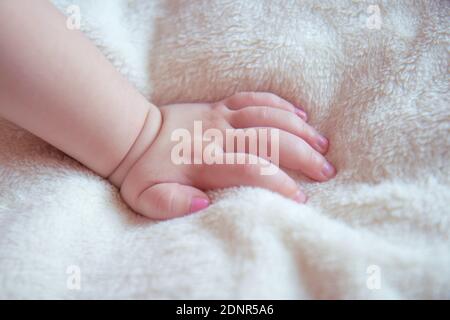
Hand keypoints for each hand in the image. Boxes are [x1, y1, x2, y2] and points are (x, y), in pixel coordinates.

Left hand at [112, 92, 335, 218]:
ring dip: (299, 128)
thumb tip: (204, 205)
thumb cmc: (143, 172)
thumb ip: (172, 204)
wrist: (132, 134)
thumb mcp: (146, 198)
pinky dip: (279, 104)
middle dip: (303, 154)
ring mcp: (221, 116)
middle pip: (269, 139)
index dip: (279, 183)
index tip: (301, 197)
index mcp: (205, 160)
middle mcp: (219, 135)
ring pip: (268, 116)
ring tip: (323, 144)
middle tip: (327, 170)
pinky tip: (300, 113)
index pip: (251, 169)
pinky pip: (255, 99)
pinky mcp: (220, 106)